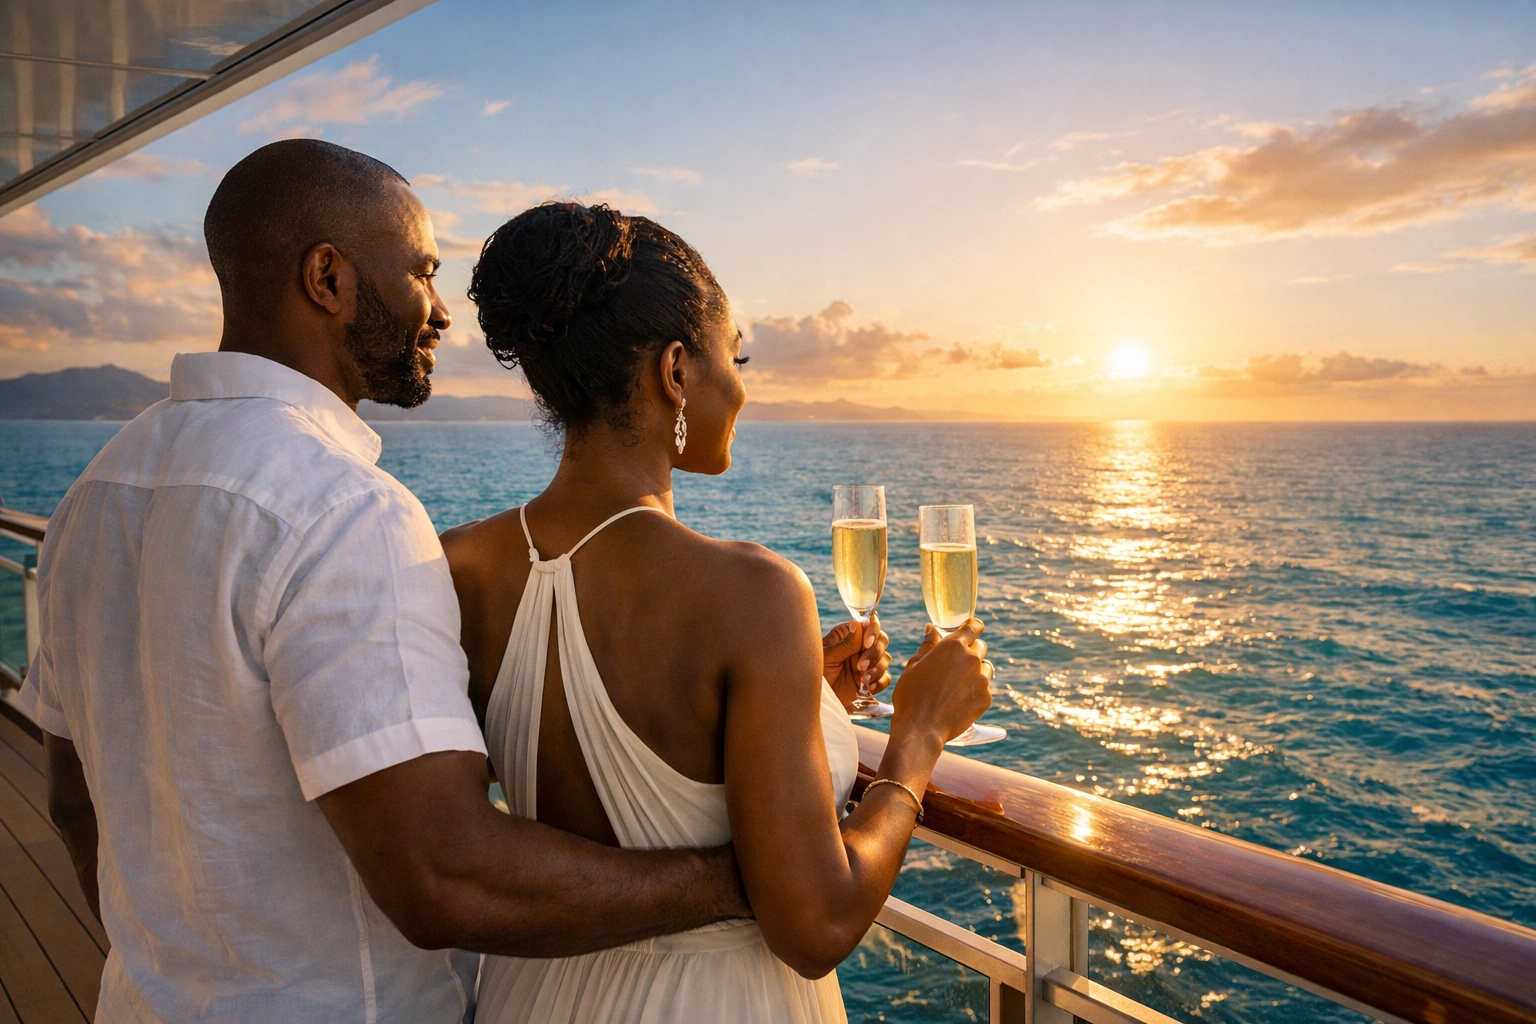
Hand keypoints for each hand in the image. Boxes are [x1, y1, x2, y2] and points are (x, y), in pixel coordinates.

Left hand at [822, 612, 891, 709]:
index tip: (867, 643)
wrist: (813, 699)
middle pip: (881, 640)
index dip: (873, 630)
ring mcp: (867, 662)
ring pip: (885, 659)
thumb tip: (858, 623)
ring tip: (863, 679)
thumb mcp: (828, 657)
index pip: (868, 623)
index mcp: (848, 634)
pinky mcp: (871, 679)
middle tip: (861, 666)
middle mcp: (860, 646)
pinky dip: (880, 682)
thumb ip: (845, 643)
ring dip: (877, 669)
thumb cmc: (813, 673)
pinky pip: (885, 678)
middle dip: (875, 653)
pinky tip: (868, 688)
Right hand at [889, 619, 991, 744]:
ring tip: (956, 684)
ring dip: (975, 671)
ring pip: (985, 668)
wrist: (920, 728)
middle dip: (970, 651)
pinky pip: (984, 688)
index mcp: (953, 646)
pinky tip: (958, 700)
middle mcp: (971, 659)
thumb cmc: (911, 695)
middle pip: (980, 647)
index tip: (970, 631)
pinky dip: (975, 691)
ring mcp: (981, 680)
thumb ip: (928, 644)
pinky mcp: (985, 698)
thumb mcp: (913, 665)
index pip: (974, 626)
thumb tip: (932, 629)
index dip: (972, 628)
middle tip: (955, 665)